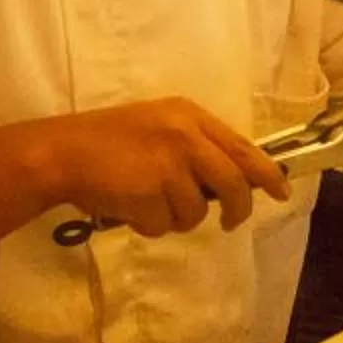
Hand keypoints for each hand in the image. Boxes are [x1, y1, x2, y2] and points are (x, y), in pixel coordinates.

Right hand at [0, 98, 288, 240]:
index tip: (282, 192)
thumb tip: (233, 181)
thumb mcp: (159, 127)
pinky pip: (165, 226)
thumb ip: (194, 146)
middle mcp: (184, 136)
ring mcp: (168, 165)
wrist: (61, 152)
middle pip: (233, 183)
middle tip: (229, 223)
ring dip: (175, 217)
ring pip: (196, 212)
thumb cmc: (107, 140)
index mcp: (189, 116)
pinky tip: (128, 207)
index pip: (243, 147)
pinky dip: (149, 225)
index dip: (267, 174)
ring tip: (145, 200)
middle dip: (236, 210)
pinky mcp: (149, 193)